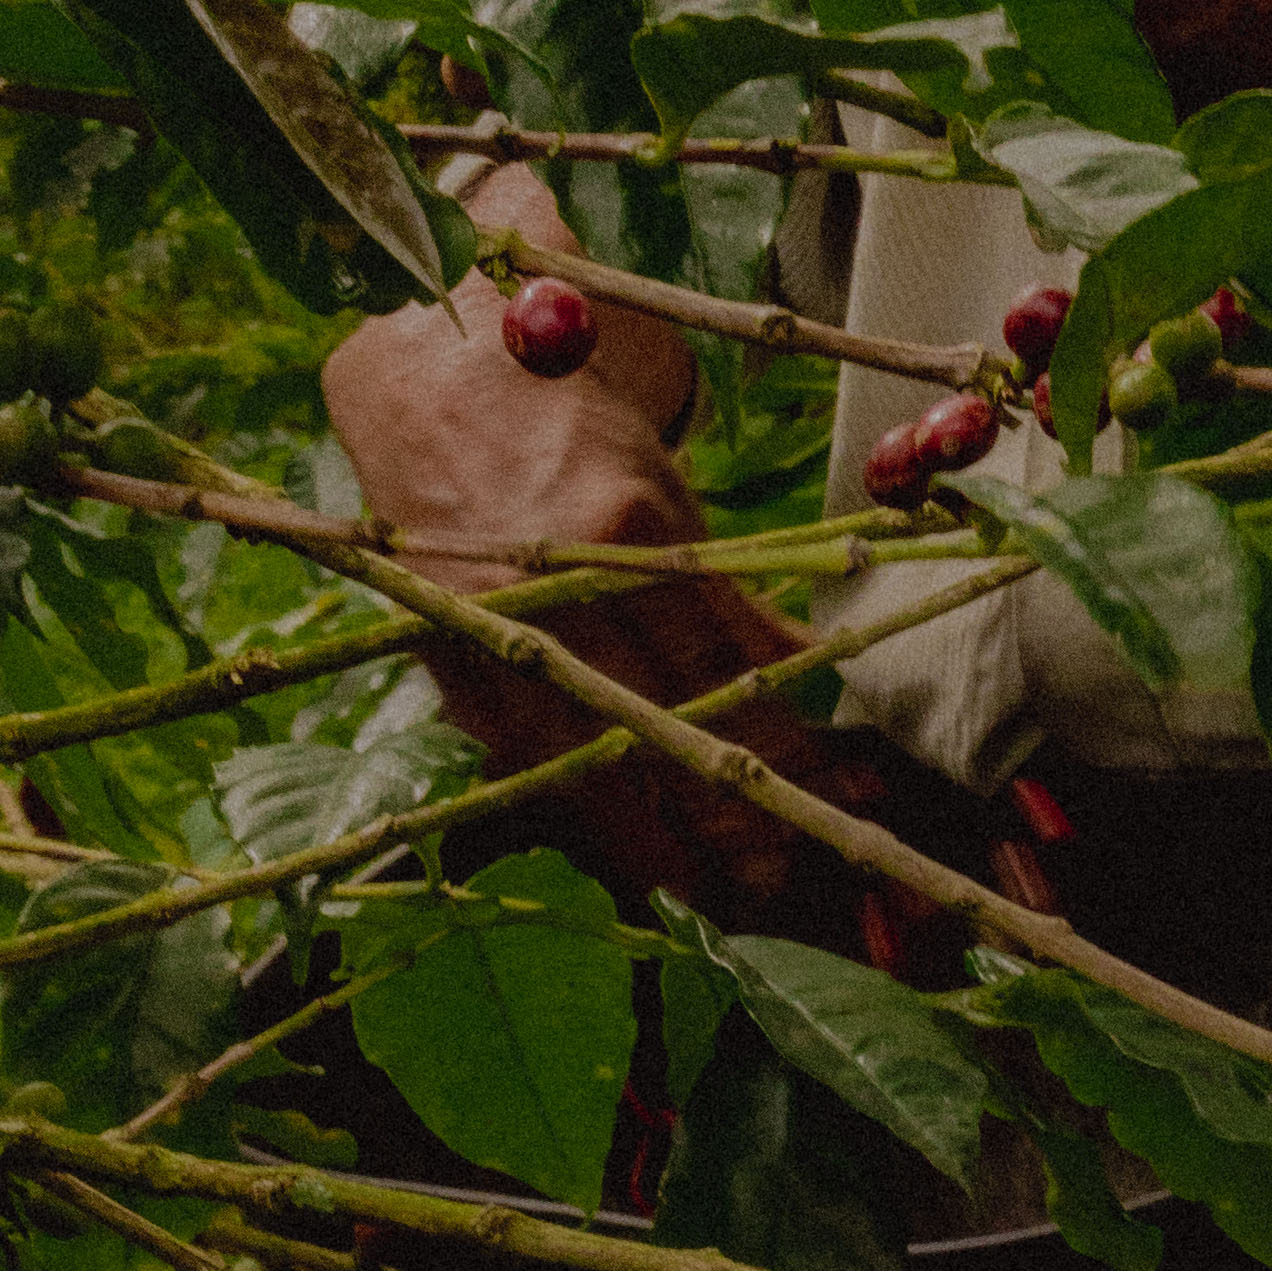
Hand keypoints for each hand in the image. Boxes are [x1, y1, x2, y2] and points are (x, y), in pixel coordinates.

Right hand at [320, 176, 802, 911]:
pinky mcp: (448, 654)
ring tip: (714, 896)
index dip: (782, 739)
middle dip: (726, 814)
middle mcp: (562, 583)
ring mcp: (495, 627)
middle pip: (663, 724)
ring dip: (655, 836)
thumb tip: (793, 679)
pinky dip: (578, 807)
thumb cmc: (569, 419)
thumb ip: (717, 589)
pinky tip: (621, 855)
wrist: (433, 373)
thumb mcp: (664, 488)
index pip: (725, 660)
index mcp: (631, 525)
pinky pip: (522, 753)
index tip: (838, 799)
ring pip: (588, 758)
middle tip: (783, 884)